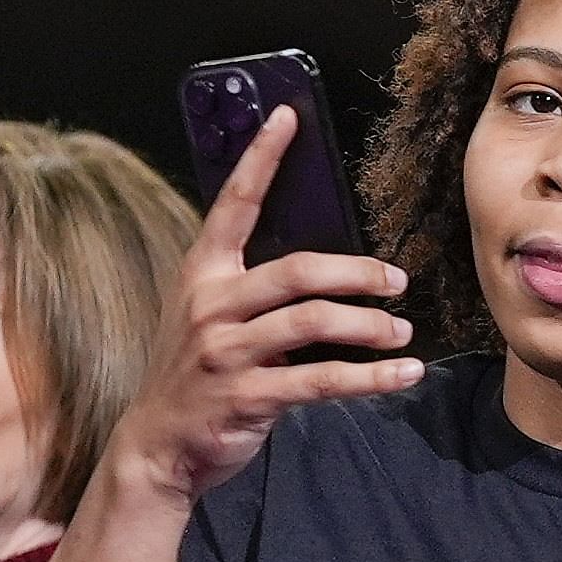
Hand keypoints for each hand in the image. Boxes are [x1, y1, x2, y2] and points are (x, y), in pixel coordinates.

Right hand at [111, 112, 420, 512]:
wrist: (158, 444)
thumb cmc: (198, 372)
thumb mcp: (211, 316)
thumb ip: (253, 285)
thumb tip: (325, 257)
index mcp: (202, 274)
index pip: (233, 205)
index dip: (261, 159)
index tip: (289, 117)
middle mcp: (210, 306)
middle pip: (295, 270)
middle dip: (356, 271)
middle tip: (397, 279)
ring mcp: (225, 352)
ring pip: (314, 322)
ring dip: (370, 325)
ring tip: (400, 332)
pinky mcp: (246, 396)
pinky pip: (322, 380)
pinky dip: (372, 376)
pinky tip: (404, 373)